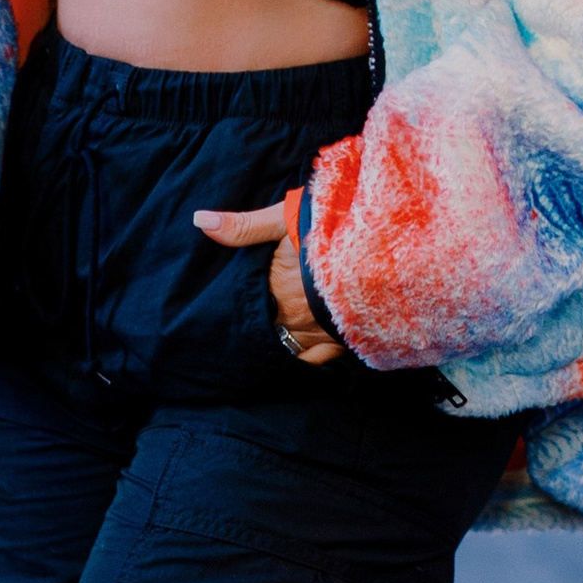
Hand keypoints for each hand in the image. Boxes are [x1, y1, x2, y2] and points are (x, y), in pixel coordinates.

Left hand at [193, 191, 339, 365]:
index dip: (236, 310)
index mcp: (275, 287)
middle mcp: (294, 315)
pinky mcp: (342, 338)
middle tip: (238, 336)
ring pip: (287, 350)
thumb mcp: (284, 216)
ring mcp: (319, 330)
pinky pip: (317, 362)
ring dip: (276, 347)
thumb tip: (200, 221)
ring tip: (262, 351)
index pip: (245, 308)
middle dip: (254, 332)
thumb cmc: (332, 223)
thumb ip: (244, 226)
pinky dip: (304, 365)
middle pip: (265, 332)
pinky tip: (294, 366)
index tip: (224, 313)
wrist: (383, 238)